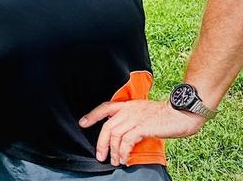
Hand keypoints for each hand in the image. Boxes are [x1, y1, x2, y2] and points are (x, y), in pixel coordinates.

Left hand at [79, 99, 205, 165]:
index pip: (105, 107)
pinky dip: (123, 151)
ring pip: (115, 136)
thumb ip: (134, 119)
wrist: (182, 112)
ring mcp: (135, 118)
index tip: (83, 123)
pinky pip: (126, 141)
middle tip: (100, 156)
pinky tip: (125, 159)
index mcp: (129, 105)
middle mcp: (129, 110)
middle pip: (107, 127)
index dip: (92, 115)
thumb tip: (126, 134)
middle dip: (101, 143)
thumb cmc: (167, 115)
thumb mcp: (145, 112)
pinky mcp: (142, 127)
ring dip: (113, 151)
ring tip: (115, 161)